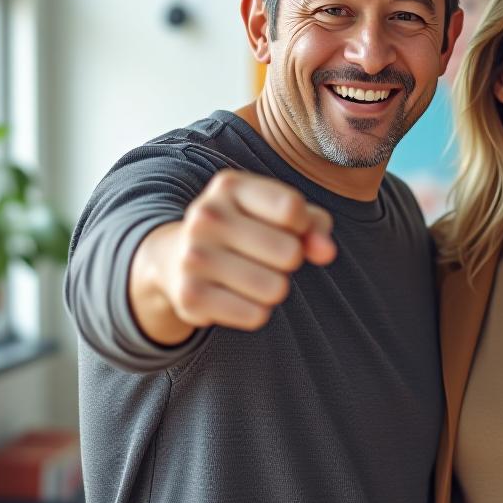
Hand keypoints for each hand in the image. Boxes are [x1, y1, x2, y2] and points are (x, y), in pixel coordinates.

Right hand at [130, 170, 336, 343]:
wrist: (175, 257)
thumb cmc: (246, 229)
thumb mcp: (279, 214)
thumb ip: (314, 225)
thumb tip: (326, 251)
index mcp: (230, 186)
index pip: (292, 209)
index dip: (302, 226)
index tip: (287, 226)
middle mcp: (206, 216)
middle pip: (290, 253)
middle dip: (290, 260)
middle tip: (266, 256)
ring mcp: (194, 256)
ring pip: (276, 288)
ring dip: (275, 288)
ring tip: (251, 275)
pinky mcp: (190, 296)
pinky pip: (255, 315)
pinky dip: (256, 311)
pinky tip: (234, 295)